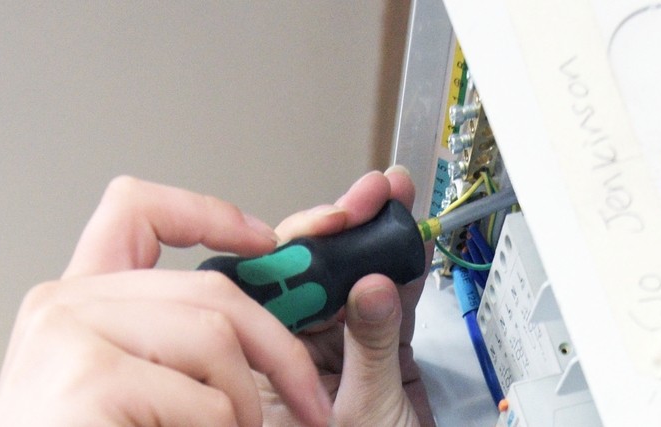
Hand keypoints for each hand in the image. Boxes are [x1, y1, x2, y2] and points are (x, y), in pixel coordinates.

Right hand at [0, 177, 335, 426]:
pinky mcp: (91, 380)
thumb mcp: (113, 385)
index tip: (262, 241)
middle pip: (207, 287)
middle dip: (278, 348)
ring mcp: (69, 337)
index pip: (135, 211)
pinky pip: (206, 403)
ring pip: (216, 341)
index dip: (210, 214)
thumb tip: (252, 323)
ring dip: (244, 410)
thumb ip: (159, 344)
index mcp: (68, 304)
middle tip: (311, 402)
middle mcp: (60, 307)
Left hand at [258, 168, 433, 426]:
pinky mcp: (378, 350)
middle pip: (302, 272)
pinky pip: (386, 297)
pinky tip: (406, 232)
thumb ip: (370, 347)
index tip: (317, 227)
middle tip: (364, 199)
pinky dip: (401, 265)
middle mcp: (285, 353)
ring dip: (369, 233)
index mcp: (254, 369)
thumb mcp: (363, 413)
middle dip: (333, 229)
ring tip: (389, 195)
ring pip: (346, 276)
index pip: (257, 292)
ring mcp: (332, 348)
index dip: (284, 251)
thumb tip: (373, 289)